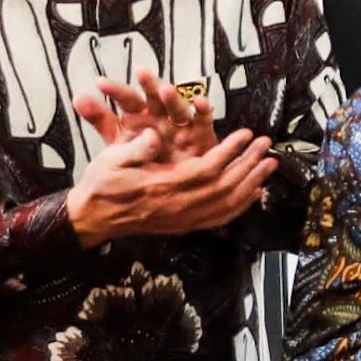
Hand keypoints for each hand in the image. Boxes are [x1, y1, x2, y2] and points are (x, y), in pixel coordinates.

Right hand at [66, 123, 276, 246]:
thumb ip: (136, 149)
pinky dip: (240, 206)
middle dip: (249, 165)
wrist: (92, 218)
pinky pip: (219, 219)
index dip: (230, 152)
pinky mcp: (183, 226)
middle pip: (225, 187)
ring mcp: (182, 219)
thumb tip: (156, 136)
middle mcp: (177, 206)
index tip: (247, 134)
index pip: (207, 169)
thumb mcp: (111, 158)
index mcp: (162, 186)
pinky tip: (254, 194)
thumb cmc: (101, 183)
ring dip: (252, 184)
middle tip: (267, 146)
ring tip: (269, 166)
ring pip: (227, 205)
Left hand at [77, 70, 215, 158]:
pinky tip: (199, 102)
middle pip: (154, 97)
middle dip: (148, 84)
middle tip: (141, 72)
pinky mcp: (201, 135)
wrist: (171, 183)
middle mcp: (161, 116)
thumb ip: (101, 119)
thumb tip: (77, 97)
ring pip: (177, 107)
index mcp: (140, 116)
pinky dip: (203, 111)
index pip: (127, 99)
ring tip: (165, 89)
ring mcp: (181, 124)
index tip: (101, 83)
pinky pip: (203, 122)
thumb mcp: (118, 140)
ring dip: (173, 98)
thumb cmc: (146, 157)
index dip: (115, 91)